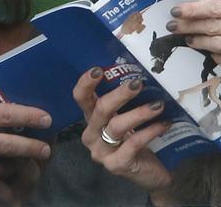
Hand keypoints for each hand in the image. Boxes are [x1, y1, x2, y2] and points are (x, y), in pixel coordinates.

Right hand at [73, 67, 173, 205]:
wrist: (151, 175)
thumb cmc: (136, 142)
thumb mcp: (125, 120)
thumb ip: (123, 104)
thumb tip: (136, 75)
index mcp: (90, 120)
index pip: (81, 98)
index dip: (86, 83)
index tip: (100, 69)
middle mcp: (91, 135)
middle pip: (100, 110)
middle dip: (119, 95)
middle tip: (137, 84)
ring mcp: (101, 152)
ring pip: (117, 126)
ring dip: (139, 113)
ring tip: (158, 105)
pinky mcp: (116, 165)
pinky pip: (133, 143)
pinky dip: (150, 131)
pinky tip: (164, 124)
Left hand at [168, 0, 220, 62]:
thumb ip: (216, 9)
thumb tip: (189, 10)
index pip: (213, 8)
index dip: (193, 10)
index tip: (175, 11)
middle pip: (211, 26)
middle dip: (189, 27)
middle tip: (172, 26)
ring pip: (218, 44)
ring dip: (200, 42)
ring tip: (188, 40)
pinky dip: (216, 56)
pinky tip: (210, 53)